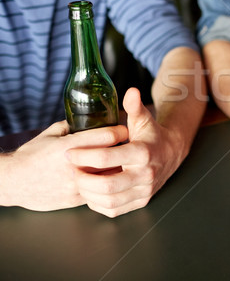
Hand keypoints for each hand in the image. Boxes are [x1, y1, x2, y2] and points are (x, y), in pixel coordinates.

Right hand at [2, 121, 127, 211]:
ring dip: (118, 167)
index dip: (120, 131)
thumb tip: (88, 118)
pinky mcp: (77, 198)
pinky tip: (110, 176)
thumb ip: (71, 125)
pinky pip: (101, 190)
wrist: (13, 183)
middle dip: (123, 149)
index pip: (107, 136)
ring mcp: (77, 184)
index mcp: (69, 147)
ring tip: (124, 161)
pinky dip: (107, 182)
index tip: (124, 129)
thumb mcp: (50, 134)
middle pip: (113, 156)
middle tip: (129, 145)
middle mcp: (75, 166)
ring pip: (110, 175)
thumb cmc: (31, 156)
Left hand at [67, 88, 187, 216]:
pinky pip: (114, 210)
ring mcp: (145, 190)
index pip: (107, 157)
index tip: (70, 153)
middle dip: (83, 179)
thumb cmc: (151, 135)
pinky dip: (98, 204)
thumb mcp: (143, 119)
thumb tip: (131, 91)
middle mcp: (146, 175)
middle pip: (107, 185)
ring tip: (80, 181)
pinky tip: (92, 192)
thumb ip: (134, 106)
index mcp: (143, 153)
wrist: (172, 153)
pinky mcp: (142, 201)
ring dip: (89, 194)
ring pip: (109, 201)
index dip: (84, 155)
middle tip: (72, 170)